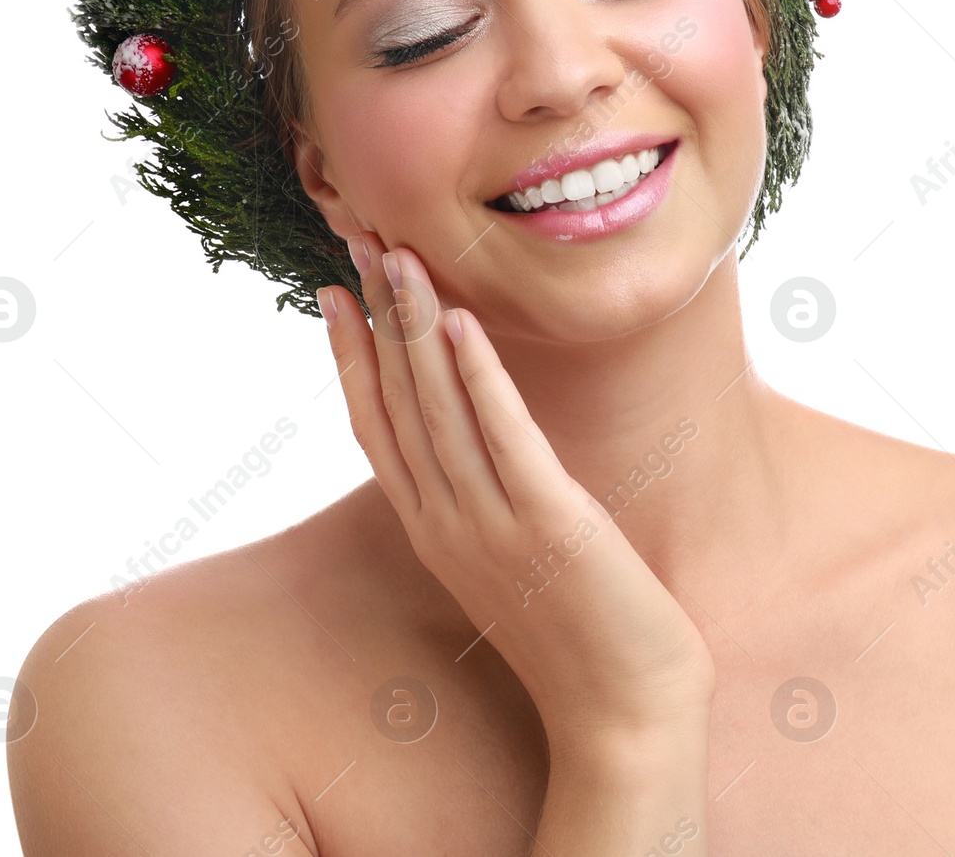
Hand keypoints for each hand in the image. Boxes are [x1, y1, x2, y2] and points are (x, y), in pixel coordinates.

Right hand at [319, 235, 715, 746]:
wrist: (623, 713)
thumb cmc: (577, 631)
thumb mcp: (509, 556)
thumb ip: (485, 498)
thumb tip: (482, 437)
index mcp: (433, 529)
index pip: (376, 426)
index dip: (350, 355)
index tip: (332, 292)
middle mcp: (446, 522)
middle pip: (398, 401)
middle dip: (376, 316)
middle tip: (359, 241)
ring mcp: (491, 523)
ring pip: (438, 407)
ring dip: (415, 325)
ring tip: (400, 257)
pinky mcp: (547, 523)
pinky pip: (504, 435)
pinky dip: (479, 375)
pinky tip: (460, 322)